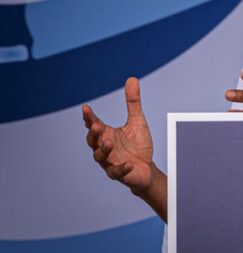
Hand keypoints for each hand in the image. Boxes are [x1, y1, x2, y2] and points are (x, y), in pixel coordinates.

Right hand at [82, 77, 154, 195]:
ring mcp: (110, 161)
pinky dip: (121, 168)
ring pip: (100, 156)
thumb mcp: (137, 121)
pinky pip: (116, 172)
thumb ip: (133, 102)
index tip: (86, 108)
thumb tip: (132, 79)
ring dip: (103, 149)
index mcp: (106, 134)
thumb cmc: (138, 144)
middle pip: (93, 141)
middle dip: (93, 133)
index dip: (89, 117)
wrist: (146, 168)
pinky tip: (128, 163)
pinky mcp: (119, 173)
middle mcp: (104, 147)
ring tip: (109, 142)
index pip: (94, 124)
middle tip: (96, 125)